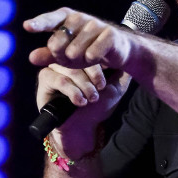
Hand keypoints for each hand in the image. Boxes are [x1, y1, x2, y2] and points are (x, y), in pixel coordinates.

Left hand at [25, 7, 136, 73]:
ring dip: (77, 60)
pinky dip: (91, 59)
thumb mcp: (65, 53)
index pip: (49, 20)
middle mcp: (78, 18)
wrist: (116, 49)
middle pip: (59, 41)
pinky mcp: (109, 34)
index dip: (39, 24)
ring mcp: (95, 24)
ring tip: (83, 60)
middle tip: (69, 59)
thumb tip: (31, 58)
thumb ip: (49, 55)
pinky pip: (94, 52)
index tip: (27, 26)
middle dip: (61, 56)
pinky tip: (93, 59)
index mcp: (65, 18)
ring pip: (76, 49)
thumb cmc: (86, 49)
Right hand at [26, 8, 135, 155]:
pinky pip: (59, 80)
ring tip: (91, 98)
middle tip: (99, 90)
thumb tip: (132, 57)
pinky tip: (80, 102)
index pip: (89, 49)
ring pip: (70, 69)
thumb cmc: (96, 108)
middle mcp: (68, 59)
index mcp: (82, 57)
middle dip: (92, 75)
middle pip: (80, 56)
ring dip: (84, 86)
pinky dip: (72, 91)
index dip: (99, 65)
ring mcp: (54, 67)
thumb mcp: (114, 90)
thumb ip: (122, 74)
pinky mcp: (44, 79)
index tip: (103, 84)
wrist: (82, 128)